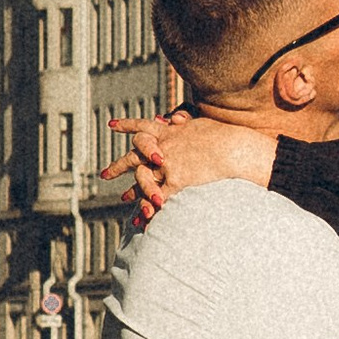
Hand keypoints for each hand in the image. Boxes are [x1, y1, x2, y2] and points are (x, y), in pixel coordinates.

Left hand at [107, 111, 275, 220]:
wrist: (233, 149)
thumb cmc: (223, 135)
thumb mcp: (200, 123)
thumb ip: (184, 123)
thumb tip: (175, 118)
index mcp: (167, 132)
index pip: (141, 126)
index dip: (126, 126)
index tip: (112, 126)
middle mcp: (162, 149)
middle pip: (133, 157)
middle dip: (118, 166)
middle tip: (105, 174)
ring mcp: (167, 167)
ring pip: (141, 180)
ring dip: (131, 191)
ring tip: (123, 199)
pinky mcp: (175, 183)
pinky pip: (157, 198)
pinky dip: (147, 209)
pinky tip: (140, 220)